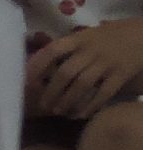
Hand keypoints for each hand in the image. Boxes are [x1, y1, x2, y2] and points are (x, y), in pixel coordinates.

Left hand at [27, 19, 142, 120]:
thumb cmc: (114, 35)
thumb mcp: (91, 35)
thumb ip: (71, 47)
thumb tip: (42, 65)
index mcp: (81, 38)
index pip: (53, 50)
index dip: (37, 65)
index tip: (26, 81)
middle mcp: (92, 50)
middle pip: (65, 72)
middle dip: (51, 91)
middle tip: (43, 105)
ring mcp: (107, 62)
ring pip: (82, 84)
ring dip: (67, 100)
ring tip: (59, 111)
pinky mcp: (122, 73)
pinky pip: (104, 92)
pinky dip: (91, 105)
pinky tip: (81, 114)